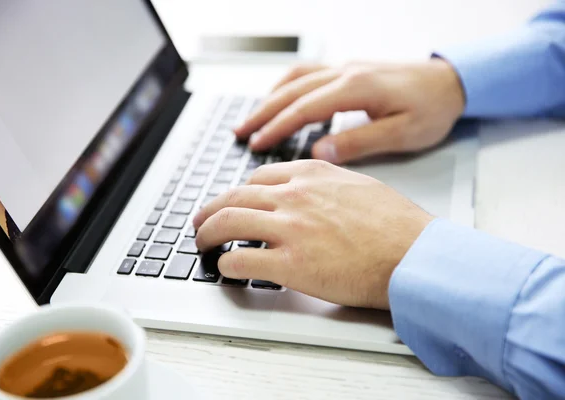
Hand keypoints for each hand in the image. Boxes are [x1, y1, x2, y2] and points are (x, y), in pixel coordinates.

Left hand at [193, 160, 433, 309]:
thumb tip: (312, 188)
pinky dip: (226, 263)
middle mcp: (294, 196)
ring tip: (202, 243)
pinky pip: (241, 259)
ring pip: (228, 222)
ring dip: (207, 234)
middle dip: (210, 210)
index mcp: (311, 175)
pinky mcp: (291, 264)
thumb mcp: (359, 186)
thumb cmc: (397, 225)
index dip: (239, 192)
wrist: (414, 254)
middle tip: (202, 221)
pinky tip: (226, 267)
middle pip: (234, 197)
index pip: (258, 177)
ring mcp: (289, 228)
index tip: (234, 201)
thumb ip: (327, 183)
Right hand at [234, 60, 464, 163]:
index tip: (256, 144)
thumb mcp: (402, 134)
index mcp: (357, 88)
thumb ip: (359, 142)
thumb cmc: (432, 110)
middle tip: (240, 132)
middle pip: (292, 90)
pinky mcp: (348, 70)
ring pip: (296, 78)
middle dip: (263, 113)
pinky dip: (286, 86)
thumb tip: (320, 152)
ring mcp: (345, 68)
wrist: (452, 82)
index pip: (305, 108)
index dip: (277, 127)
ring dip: (269, 98)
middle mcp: (346, 73)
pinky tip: (277, 99)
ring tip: (250, 119)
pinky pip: (307, 73)